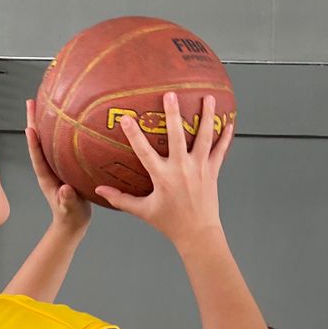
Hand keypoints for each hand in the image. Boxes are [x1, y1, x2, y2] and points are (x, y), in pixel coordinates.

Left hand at [25, 99, 90, 235]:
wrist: (72, 222)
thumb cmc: (71, 217)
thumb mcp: (71, 210)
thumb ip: (67, 200)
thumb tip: (64, 189)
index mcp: (46, 177)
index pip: (38, 157)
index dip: (33, 142)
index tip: (30, 127)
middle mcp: (47, 167)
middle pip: (38, 141)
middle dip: (34, 121)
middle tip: (32, 101)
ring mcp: (53, 165)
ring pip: (47, 139)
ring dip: (44, 121)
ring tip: (43, 102)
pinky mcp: (62, 165)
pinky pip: (58, 144)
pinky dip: (57, 129)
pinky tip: (64, 118)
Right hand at [96, 93, 232, 246]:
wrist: (198, 234)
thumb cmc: (169, 222)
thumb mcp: (143, 211)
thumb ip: (120, 199)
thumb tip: (99, 190)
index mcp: (162, 177)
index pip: (144, 152)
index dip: (134, 134)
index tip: (127, 118)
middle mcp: (181, 169)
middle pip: (177, 136)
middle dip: (173, 114)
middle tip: (170, 95)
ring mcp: (199, 169)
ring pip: (204, 137)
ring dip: (207, 116)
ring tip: (208, 97)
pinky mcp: (212, 172)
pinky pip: (220, 150)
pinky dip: (225, 136)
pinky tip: (229, 122)